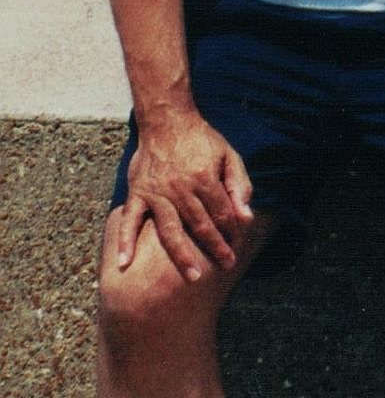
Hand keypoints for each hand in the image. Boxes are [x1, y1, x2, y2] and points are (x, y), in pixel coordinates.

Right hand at [113, 111, 253, 282]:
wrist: (167, 121)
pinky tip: (124, 263)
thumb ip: (239, 185)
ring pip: (169, 229)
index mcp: (204, 178)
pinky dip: (125, 241)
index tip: (237, 250)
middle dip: (214, 248)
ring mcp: (156, 192)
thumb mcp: (229, 155)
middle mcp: (180, 188)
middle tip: (225, 268)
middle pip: (200, 225)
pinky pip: (130, 220)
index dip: (232, 233)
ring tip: (191, 277)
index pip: (222, 213)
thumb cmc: (201, 140)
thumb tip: (247, 216)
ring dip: (180, 255)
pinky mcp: (137, 193)